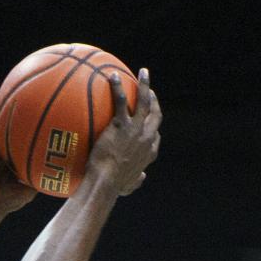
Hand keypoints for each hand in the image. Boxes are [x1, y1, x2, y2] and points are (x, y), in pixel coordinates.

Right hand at [0, 95, 35, 225]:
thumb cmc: (10, 201)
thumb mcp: (33, 186)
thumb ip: (45, 174)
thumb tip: (67, 166)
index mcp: (15, 159)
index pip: (24, 138)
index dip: (32, 126)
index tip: (45, 113)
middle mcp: (3, 151)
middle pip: (11, 127)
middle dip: (18, 113)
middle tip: (30, 95)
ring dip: (1, 107)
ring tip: (9, 88)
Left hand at [85, 67, 160, 195]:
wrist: (105, 182)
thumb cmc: (114, 187)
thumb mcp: (129, 185)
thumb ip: (136, 181)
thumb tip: (141, 178)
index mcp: (149, 152)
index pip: (155, 135)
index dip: (153, 126)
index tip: (149, 120)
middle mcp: (147, 137)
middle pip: (155, 113)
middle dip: (154, 99)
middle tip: (151, 90)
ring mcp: (135, 129)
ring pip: (145, 101)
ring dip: (145, 85)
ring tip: (143, 73)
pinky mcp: (121, 125)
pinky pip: (121, 101)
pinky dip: (119, 87)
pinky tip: (113, 76)